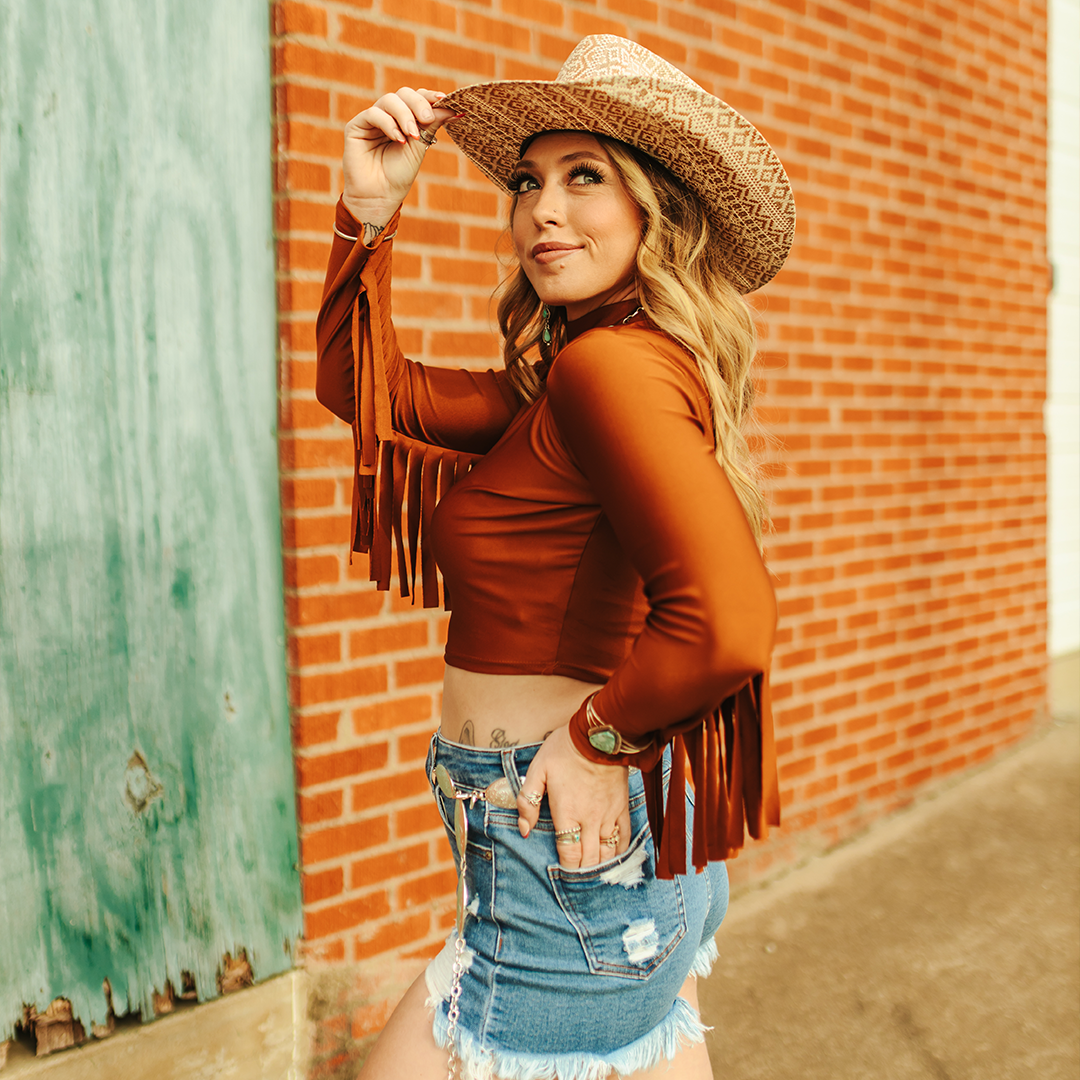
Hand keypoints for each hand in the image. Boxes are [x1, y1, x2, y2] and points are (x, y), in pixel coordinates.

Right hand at [341, 87, 454, 229]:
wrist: (380, 196)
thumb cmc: (399, 175)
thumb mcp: (420, 147)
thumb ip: (431, 125)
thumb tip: (451, 107)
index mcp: (404, 119)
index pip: (416, 98)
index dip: (428, 96)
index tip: (443, 100)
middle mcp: (388, 116)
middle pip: (403, 94)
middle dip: (418, 104)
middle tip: (427, 119)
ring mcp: (372, 120)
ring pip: (389, 100)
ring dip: (404, 115)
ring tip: (412, 135)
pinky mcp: (356, 126)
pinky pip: (373, 114)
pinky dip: (388, 124)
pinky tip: (398, 139)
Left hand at [516, 725, 630, 869]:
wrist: (599, 734)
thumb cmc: (564, 750)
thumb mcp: (537, 770)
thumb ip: (528, 801)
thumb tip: (523, 830)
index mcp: (567, 814)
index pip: (569, 854)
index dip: (566, 868)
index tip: (562, 872)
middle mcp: (589, 820)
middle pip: (588, 859)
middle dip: (582, 872)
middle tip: (576, 879)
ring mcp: (608, 815)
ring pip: (607, 853)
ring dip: (600, 866)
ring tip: (593, 873)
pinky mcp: (622, 808)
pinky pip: (624, 838)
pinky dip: (619, 852)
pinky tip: (613, 858)